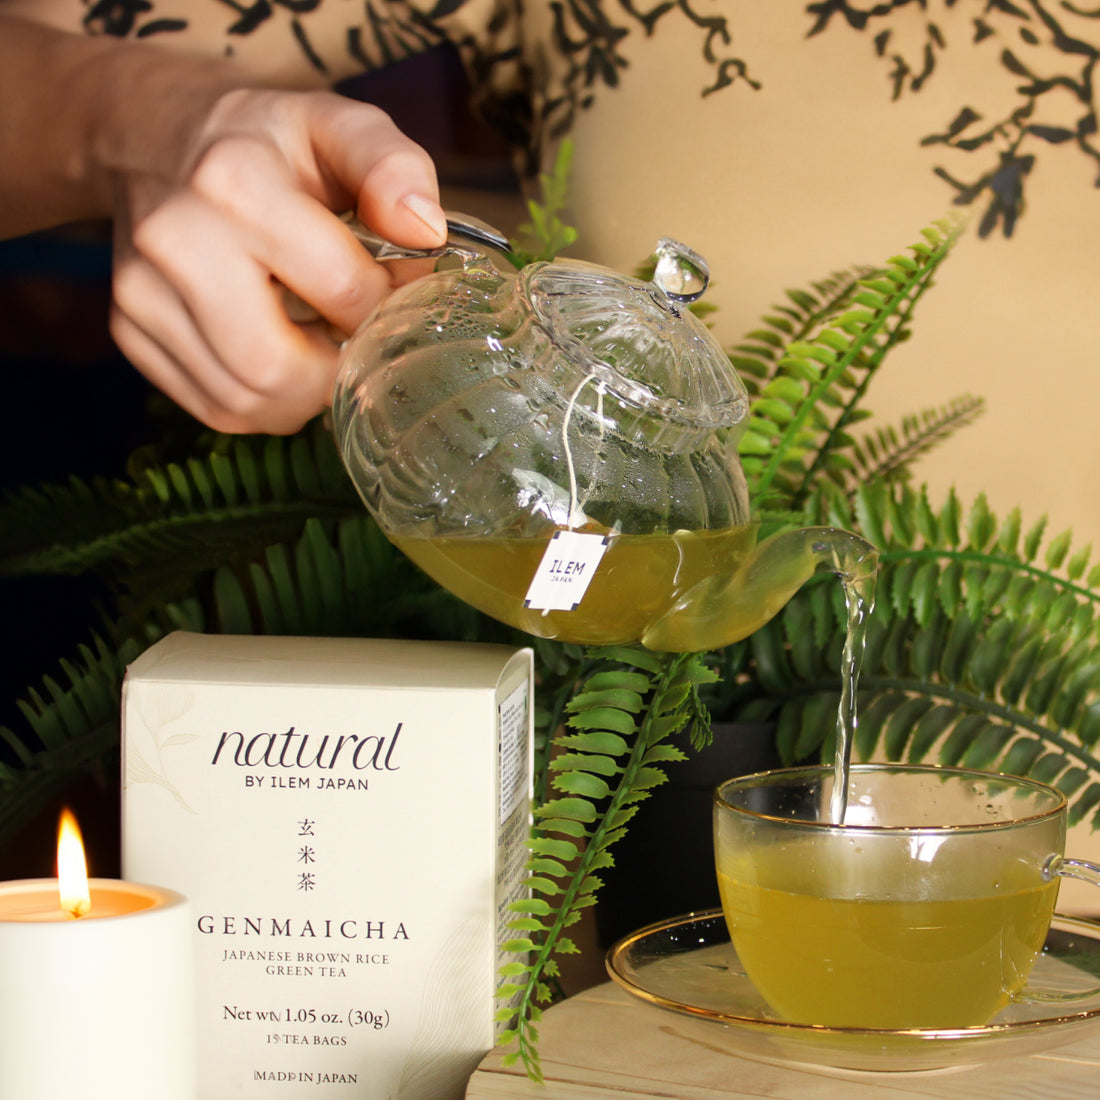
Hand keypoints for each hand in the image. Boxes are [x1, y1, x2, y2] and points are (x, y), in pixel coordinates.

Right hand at [110, 87, 446, 434]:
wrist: (158, 136)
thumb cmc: (269, 143)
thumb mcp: (341, 125)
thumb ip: (395, 167)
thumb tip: (427, 232)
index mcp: (237, 183)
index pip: (343, 292)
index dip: (386, 306)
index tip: (392, 291)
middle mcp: (175, 241)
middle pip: (278, 369)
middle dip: (337, 373)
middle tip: (355, 339)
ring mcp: (142, 292)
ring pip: (245, 402)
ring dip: (302, 396)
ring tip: (318, 347)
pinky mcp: (130, 330)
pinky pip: (216, 408)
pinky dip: (264, 404)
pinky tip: (279, 357)